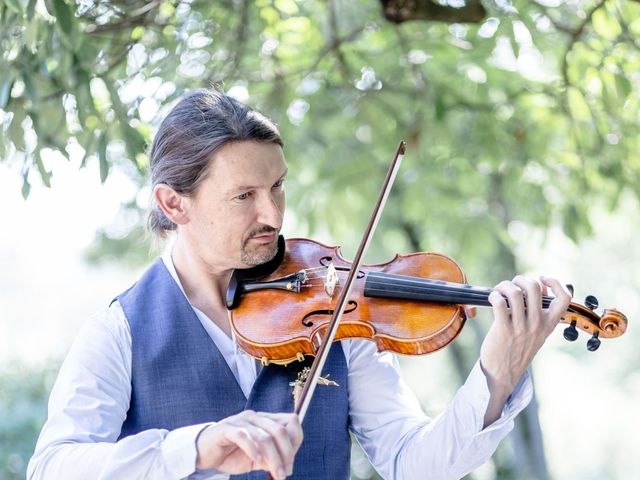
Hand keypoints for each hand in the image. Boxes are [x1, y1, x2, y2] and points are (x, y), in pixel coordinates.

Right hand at [196, 410, 302, 479]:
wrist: (203, 455)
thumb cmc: (231, 454)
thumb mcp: (256, 458)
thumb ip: (270, 458)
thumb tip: (287, 466)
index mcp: (264, 420)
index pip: (289, 421)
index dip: (295, 441)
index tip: (290, 465)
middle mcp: (254, 417)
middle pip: (279, 430)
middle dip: (286, 453)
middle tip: (285, 473)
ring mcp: (240, 421)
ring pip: (264, 436)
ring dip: (273, 458)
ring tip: (275, 474)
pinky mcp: (226, 429)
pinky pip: (243, 436)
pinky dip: (253, 449)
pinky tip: (257, 461)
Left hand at [480, 275, 570, 424]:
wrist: (503, 375)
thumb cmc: (517, 350)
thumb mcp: (536, 333)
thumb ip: (539, 313)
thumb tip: (540, 288)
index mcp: (549, 324)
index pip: (564, 299)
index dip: (555, 283)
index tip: (542, 279)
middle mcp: (537, 324)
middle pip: (534, 288)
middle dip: (521, 279)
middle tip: (513, 284)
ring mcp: (520, 327)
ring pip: (515, 292)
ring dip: (504, 286)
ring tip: (499, 291)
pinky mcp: (503, 329)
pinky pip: (500, 302)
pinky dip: (494, 295)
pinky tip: (492, 299)